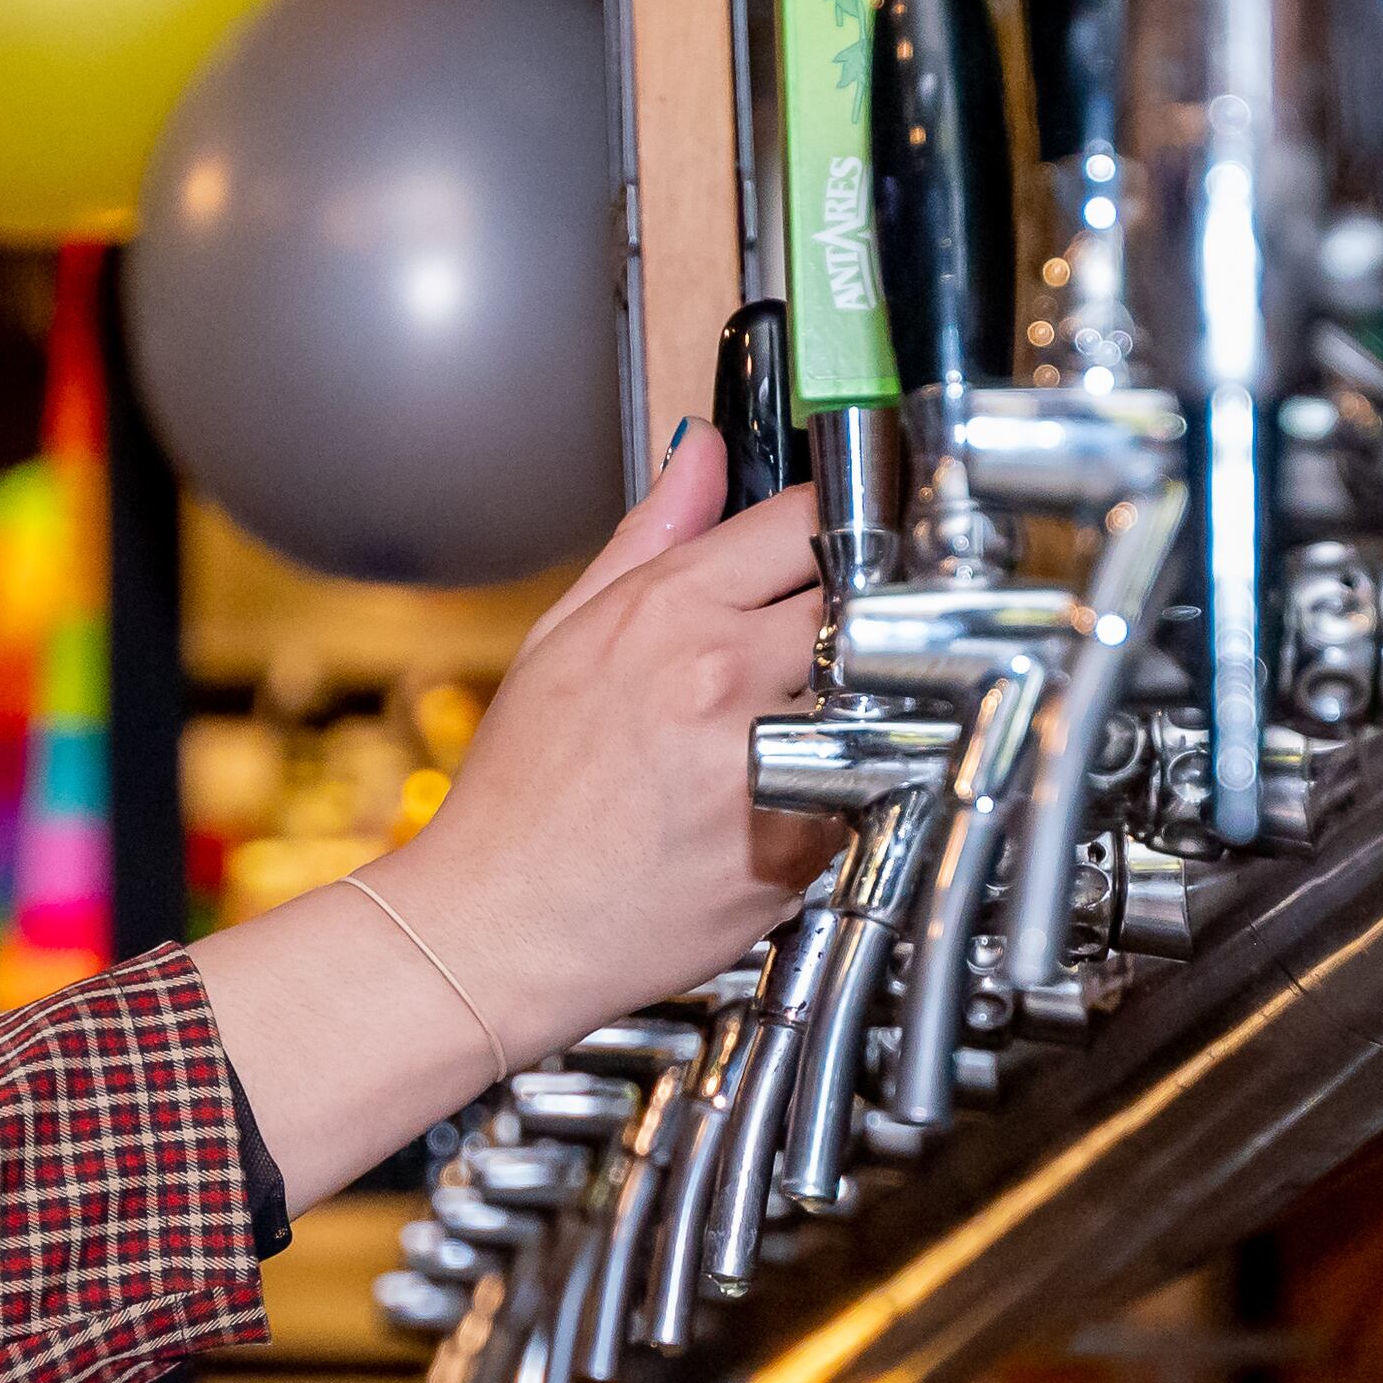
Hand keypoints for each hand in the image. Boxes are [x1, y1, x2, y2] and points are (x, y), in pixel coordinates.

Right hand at [187, 428, 830, 1204]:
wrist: (498, 928)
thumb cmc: (522, 797)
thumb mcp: (565, 636)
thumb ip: (650, 537)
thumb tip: (700, 454)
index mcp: (669, 609)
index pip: (807, 514)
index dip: (843, 514)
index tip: (853, 531)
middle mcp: (723, 672)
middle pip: (865, 593)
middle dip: (870, 605)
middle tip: (857, 630)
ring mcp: (770, 756)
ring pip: (884, 685)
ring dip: (878, 691)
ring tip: (838, 714)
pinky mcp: (804, 838)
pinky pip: (874, 780)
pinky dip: (862, 780)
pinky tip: (814, 793)